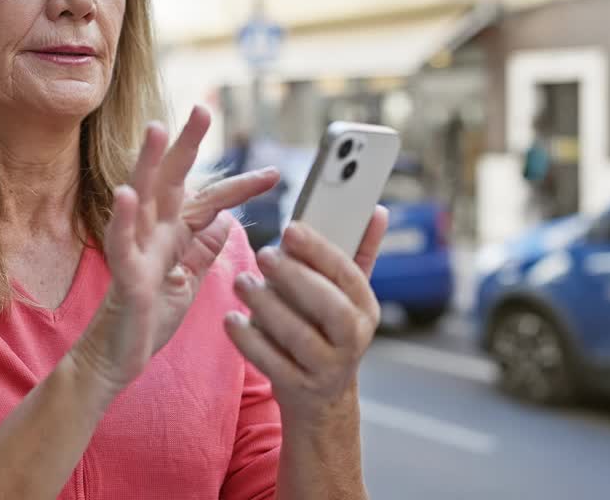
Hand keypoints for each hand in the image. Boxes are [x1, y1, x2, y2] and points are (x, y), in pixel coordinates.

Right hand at [70, 106, 279, 396]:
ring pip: (140, 199)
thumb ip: (203, 248)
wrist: (119, 359)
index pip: (208, 201)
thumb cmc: (149, 318)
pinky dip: (122, 218)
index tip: (275, 174)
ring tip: (156, 130)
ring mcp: (134, 250)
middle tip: (202, 109)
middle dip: (186, 144)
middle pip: (171, 180)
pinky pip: (120, 243)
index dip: (239, 186)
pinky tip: (125, 194)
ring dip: (147, 164)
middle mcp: (152, 233)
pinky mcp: (123, 276)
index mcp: (172, 235)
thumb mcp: (189, 280)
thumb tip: (224, 219)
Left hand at [225, 208, 388, 427]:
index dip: (320, 251)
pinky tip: (232, 319)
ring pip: (299, 336)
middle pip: (330, 308)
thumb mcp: (348, 298)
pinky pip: (272, 363)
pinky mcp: (298, 388)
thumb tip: (377, 210)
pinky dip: (249, 341)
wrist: (322, 400)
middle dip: (295, 278)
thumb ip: (359, 253)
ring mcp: (326, 368)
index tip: (290, 229)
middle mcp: (353, 339)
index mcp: (366, 308)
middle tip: (264, 255)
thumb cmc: (329, 333)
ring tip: (242, 283)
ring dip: (267, 306)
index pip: (348, 275)